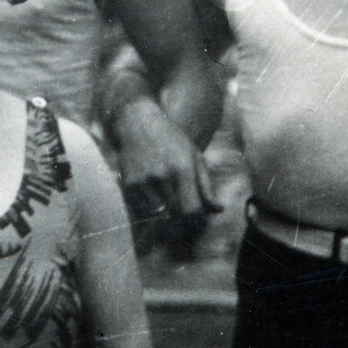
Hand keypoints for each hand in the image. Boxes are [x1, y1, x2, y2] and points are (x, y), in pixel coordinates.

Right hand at [113, 96, 220, 218]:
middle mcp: (164, 176)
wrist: (138, 122)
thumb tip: (218, 210)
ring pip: (157, 216)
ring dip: (163, 219)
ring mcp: (144, 180)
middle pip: (175, 216)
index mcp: (184, 169)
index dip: (197, 222)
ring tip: (167, 212)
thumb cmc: (171, 140)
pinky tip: (152, 201)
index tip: (197, 222)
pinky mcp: (129, 183)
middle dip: (182, 224)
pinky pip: (141, 209)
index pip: (193, 211)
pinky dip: (148, 211)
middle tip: (184, 224)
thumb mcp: (194, 156)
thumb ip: (206, 185)